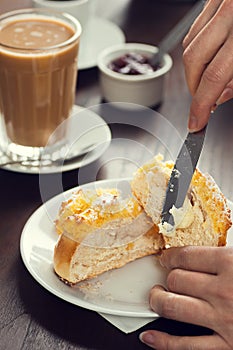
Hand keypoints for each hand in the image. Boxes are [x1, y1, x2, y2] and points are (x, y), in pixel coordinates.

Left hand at [139, 246, 232, 348]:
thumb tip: (207, 253)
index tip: (167, 258)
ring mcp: (223, 319)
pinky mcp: (227, 346)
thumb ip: (225, 257)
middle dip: (167, 277)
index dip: (170, 257)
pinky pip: (187, 346)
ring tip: (156, 298)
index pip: (185, 256)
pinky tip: (150, 336)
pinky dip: (163, 342)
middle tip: (166, 277)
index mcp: (229, 263)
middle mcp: (222, 290)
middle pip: (176, 280)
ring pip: (173, 307)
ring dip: (158, 301)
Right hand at [182, 0, 232, 131]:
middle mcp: (230, 14)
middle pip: (193, 61)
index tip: (196, 121)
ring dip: (193, 70)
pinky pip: (194, 29)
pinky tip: (207, 58)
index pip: (214, 76)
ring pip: (189, 46)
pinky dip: (196, 48)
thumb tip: (222, 97)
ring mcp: (219, 4)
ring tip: (206, 82)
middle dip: (194, 88)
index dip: (201, 104)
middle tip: (202, 103)